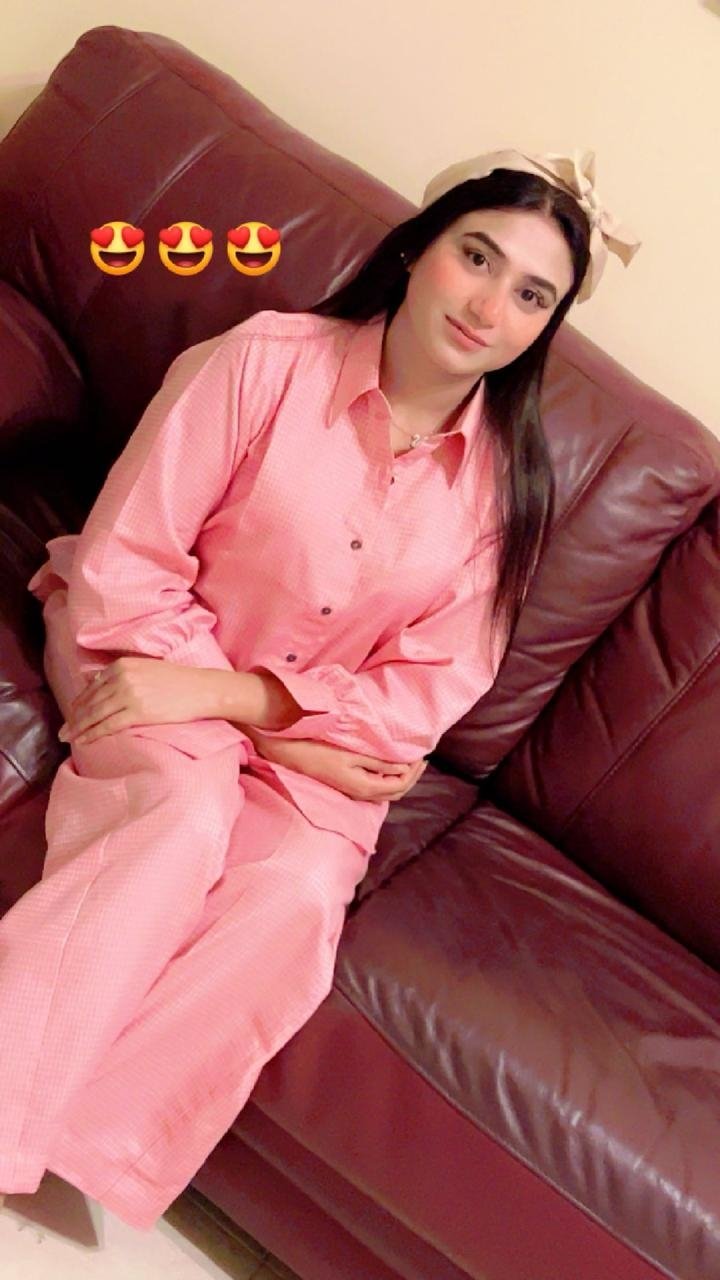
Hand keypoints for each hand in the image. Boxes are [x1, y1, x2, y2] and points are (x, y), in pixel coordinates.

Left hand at [60, 657, 220, 744]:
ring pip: (95, 714)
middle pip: (90, 701)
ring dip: (78, 728)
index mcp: (122, 665)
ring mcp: (129, 694)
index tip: (71, 715)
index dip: (79, 703)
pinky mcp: (138, 712)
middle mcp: (122, 677)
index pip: (92, 687)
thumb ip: (123, 675)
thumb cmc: (178, 681)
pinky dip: (92, 734)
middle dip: (74, 718)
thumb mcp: (146, 668)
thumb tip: (98, 684)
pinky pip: (108, 725)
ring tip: (68, 738)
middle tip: (63, 731)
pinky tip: (83, 741)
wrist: (201, 689)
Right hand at [240, 725, 428, 802]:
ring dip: (399, 777)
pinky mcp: (344, 783)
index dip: (415, 771)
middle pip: (395, 791)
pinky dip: (386, 775)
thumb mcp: (351, 753)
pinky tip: (386, 763)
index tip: (423, 754)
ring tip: (408, 760)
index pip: (400, 784)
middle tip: (421, 758)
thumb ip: (379, 761)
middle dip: (411, 776)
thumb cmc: (318, 747)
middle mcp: (359, 793)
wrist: (286, 749)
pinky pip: (374, 784)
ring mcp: (351, 790)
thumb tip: (404, 767)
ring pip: (384, 790)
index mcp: (364, 786)